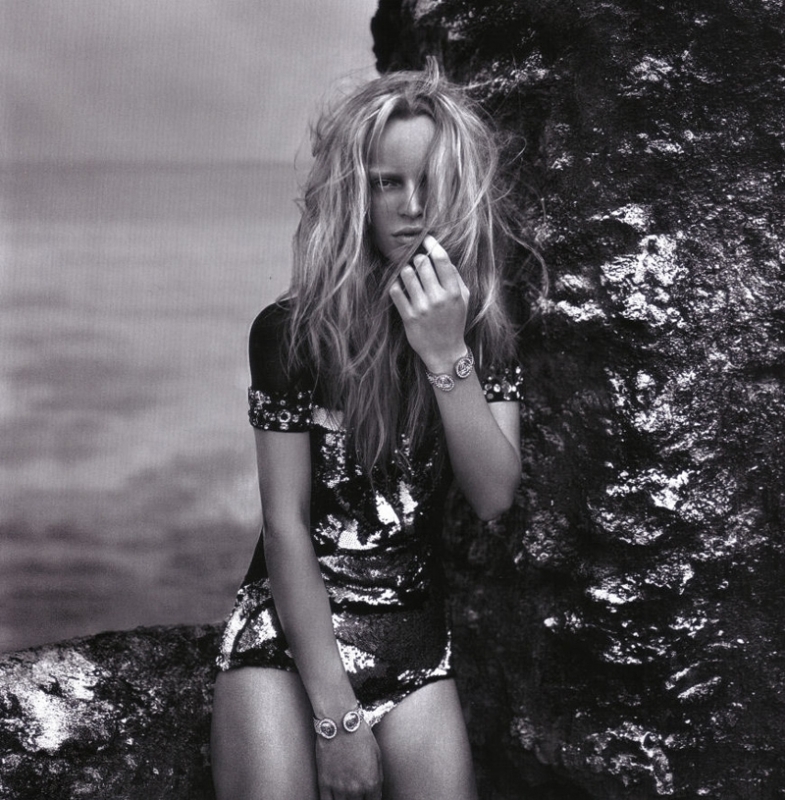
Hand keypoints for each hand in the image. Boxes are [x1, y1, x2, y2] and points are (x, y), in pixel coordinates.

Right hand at [315, 722, 382, 799]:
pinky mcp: (324, 783)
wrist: (340, 723)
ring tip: (346, 794)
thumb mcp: (377, 755)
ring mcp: (338, 788)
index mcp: (371, 783)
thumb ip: (377, 778)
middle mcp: (356, 790)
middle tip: (356, 795)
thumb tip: (375, 793)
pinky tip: (334, 797)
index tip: (366, 797)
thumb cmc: (360, 736)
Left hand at [389, 234, 470, 372]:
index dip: (433, 245)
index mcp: (454, 292)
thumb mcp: (463, 299)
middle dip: (418, 259)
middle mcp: (438, 299)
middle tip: (418, 263)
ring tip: (409, 275)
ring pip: (407, 274)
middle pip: (422, 264)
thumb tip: (442, 256)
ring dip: (406, 270)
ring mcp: (422, 308)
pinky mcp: (409, 317)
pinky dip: (396, 286)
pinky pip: (396, 292)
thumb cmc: (454, 322)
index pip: (442, 260)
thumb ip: (455, 277)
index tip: (426, 239)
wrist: (445, 351)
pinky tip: (400, 287)